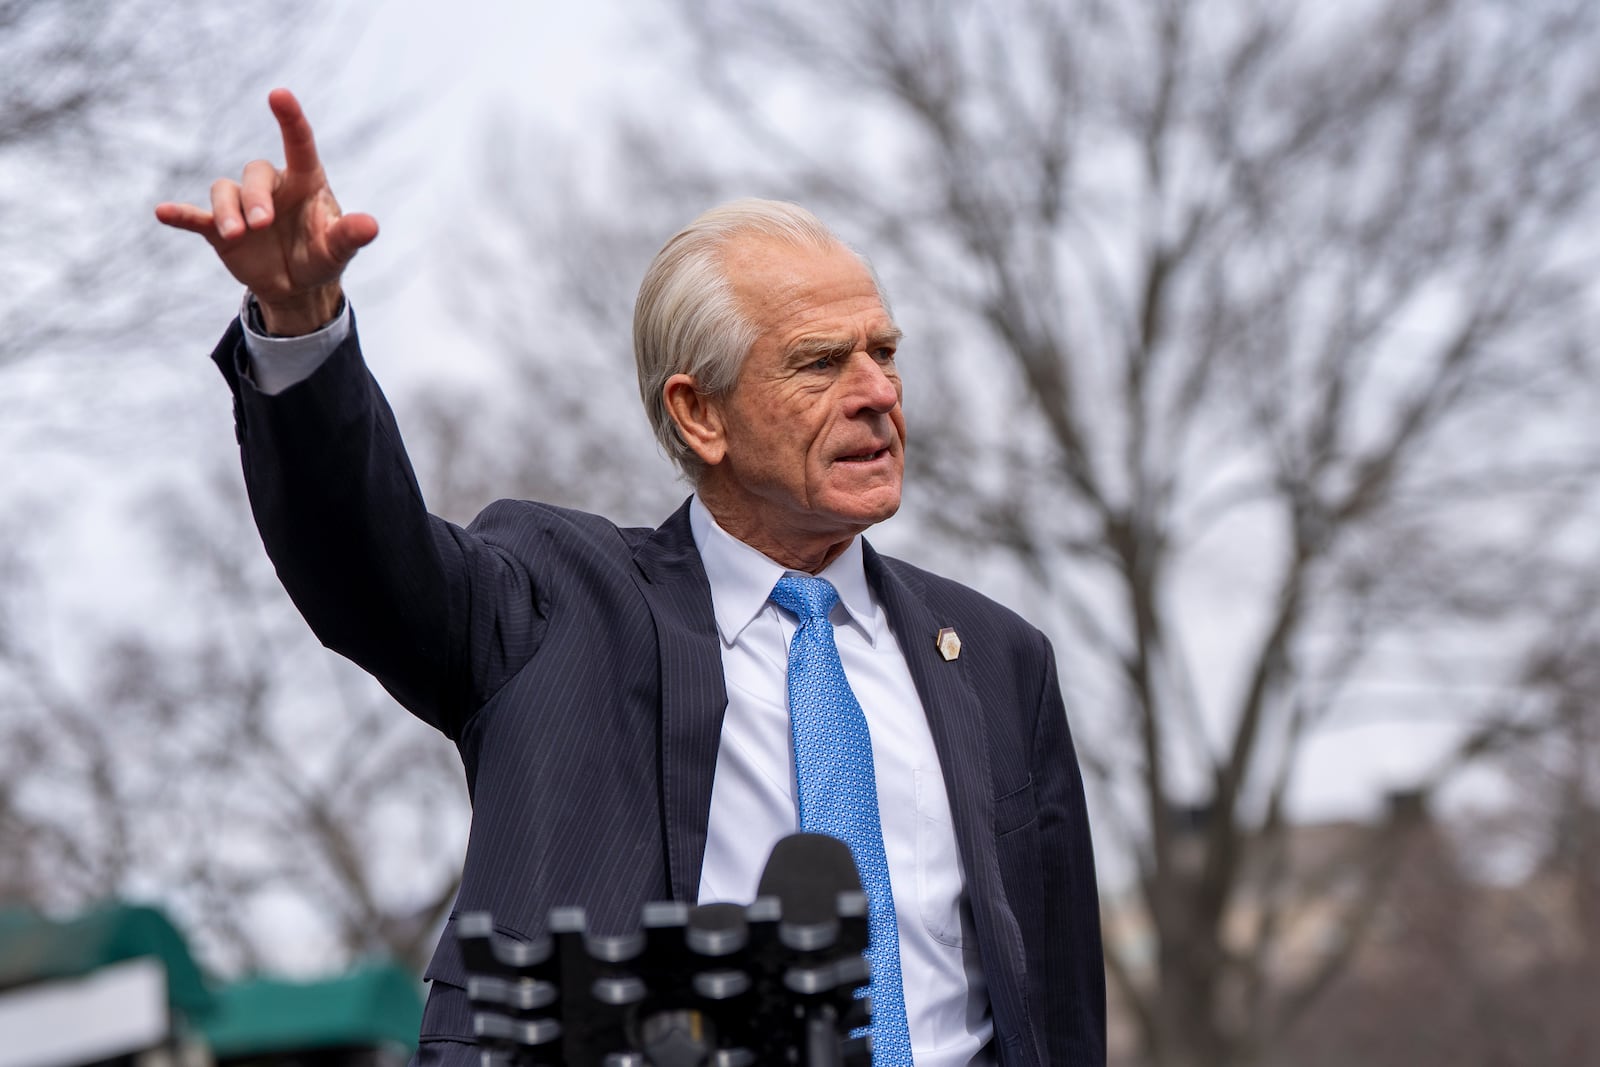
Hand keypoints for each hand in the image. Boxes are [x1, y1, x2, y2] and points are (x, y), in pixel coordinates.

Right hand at [155, 88, 378, 335]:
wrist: (297, 286)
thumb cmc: (322, 256)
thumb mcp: (338, 250)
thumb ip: (350, 236)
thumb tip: (372, 226)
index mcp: (305, 182)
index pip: (299, 144)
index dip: (290, 119)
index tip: (279, 94)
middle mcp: (271, 186)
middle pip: (255, 173)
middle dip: (256, 197)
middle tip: (262, 224)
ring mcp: (242, 205)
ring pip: (224, 191)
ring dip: (227, 211)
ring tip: (236, 235)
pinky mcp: (219, 229)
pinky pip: (197, 216)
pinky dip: (181, 214)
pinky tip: (163, 212)